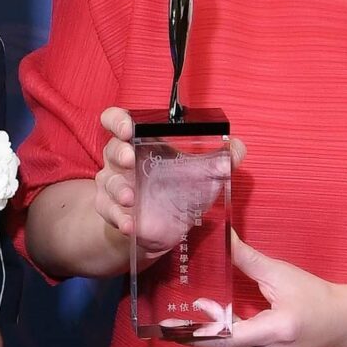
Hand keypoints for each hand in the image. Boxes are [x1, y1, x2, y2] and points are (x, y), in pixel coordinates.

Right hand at [92, 106, 241, 254]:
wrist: (167, 226)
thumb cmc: (181, 190)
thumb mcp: (204, 174)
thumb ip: (222, 160)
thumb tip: (238, 148)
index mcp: (143, 142)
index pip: (119, 121)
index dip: (118, 120)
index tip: (128, 127)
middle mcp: (124, 160)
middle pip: (112, 148)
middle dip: (120, 152)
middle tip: (131, 159)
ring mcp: (116, 185)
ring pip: (109, 182)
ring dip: (119, 189)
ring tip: (131, 198)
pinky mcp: (112, 210)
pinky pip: (109, 211)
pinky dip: (119, 218)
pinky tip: (130, 224)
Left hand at [189, 236, 346, 346]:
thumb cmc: (317, 295)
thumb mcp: (282, 274)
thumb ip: (248, 260)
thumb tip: (223, 239)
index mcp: (276, 330)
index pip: (226, 338)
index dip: (198, 333)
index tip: (174, 328)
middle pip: (224, 346)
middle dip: (201, 332)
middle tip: (177, 321)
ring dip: (217, 334)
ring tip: (204, 312)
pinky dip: (233, 342)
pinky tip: (230, 325)